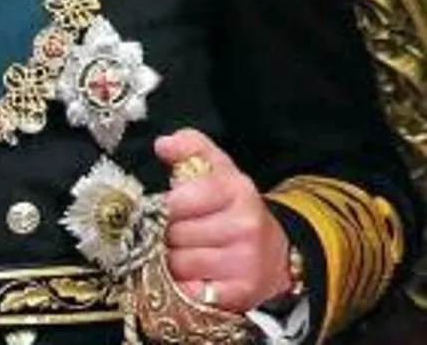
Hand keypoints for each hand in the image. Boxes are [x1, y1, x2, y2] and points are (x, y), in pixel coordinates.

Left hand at [155, 128, 293, 312]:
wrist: (275, 252)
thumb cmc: (234, 209)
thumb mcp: (218, 169)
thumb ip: (190, 147)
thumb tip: (163, 144)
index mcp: (236, 190)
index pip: (178, 200)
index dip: (164, 207)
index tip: (167, 209)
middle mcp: (245, 225)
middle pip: (173, 233)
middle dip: (166, 234)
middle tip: (175, 234)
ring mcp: (246, 262)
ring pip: (178, 263)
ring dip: (172, 261)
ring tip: (186, 253)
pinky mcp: (241, 293)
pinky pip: (190, 291)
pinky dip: (185, 286)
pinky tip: (194, 276)